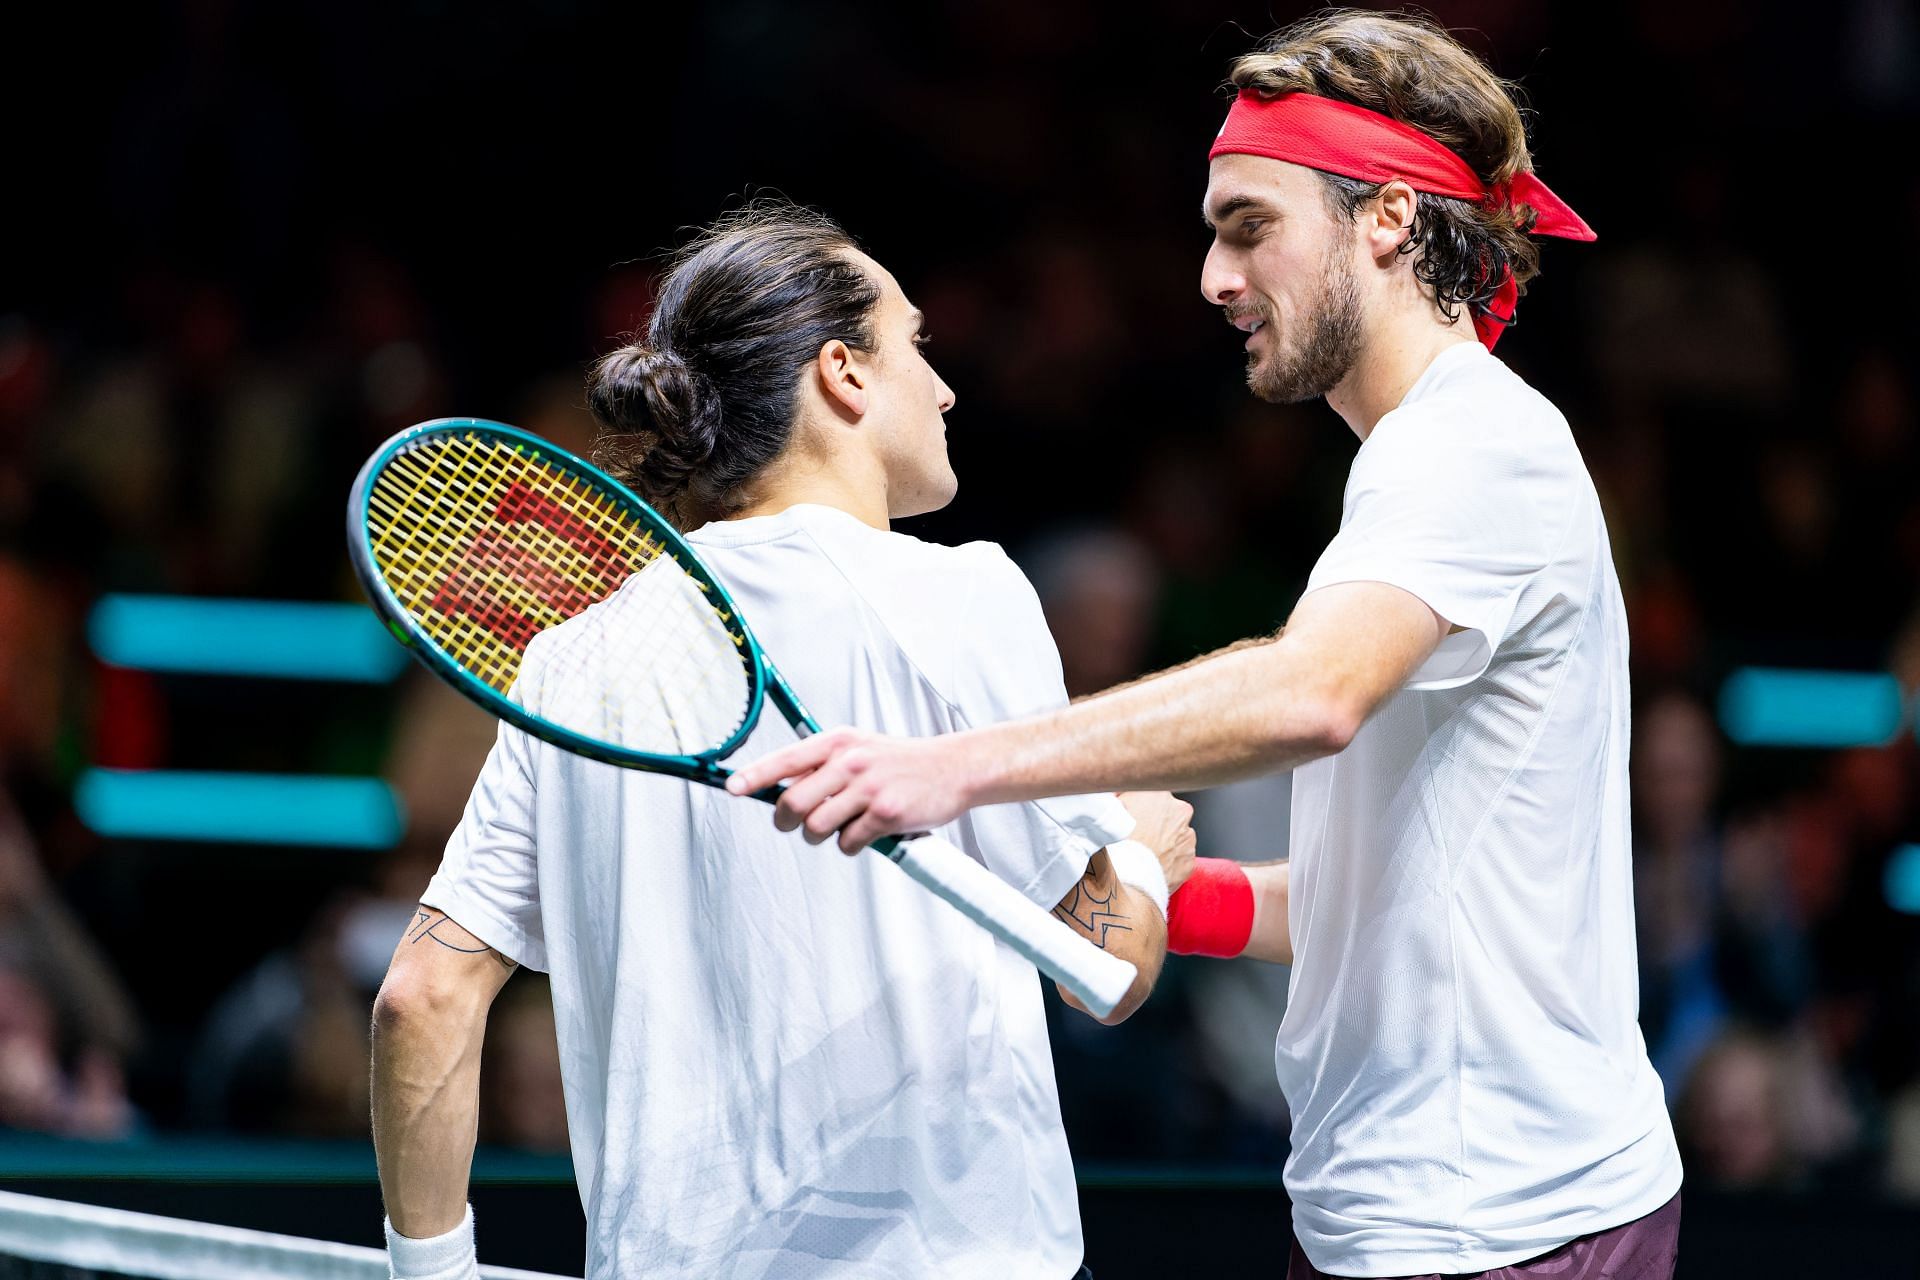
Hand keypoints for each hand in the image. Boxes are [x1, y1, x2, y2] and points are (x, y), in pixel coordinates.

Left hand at [727, 727, 976, 853]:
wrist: (953, 768)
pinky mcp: (885, 814)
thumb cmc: (901, 762)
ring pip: (816, 828)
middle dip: (788, 822)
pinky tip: (867, 833)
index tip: (733, 788)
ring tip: (842, 827)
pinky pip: (848, 843)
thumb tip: (780, 790)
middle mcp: (849, 762)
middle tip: (797, 825)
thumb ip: (824, 764)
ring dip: (822, 836)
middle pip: (793, 803)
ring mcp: (867, 788)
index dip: (754, 777)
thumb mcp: (859, 748)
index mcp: (837, 742)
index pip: (785, 760)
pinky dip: (852, 845)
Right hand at [1118, 791, 1195, 890]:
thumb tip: (1118, 795)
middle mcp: (1180, 811)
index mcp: (1160, 794)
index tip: (1131, 814)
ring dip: (1165, 842)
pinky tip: (1153, 866)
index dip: (1139, 805)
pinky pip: (1180, 858)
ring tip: (1145, 854)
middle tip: (1138, 836)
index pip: (1151, 794)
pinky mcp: (1190, 861)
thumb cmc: (1114, 844)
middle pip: (1169, 813)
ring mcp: (1188, 837)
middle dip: (1157, 823)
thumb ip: (1119, 797)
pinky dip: (1170, 862)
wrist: (1127, 879)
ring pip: (1177, 836)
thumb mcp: (1110, 809)